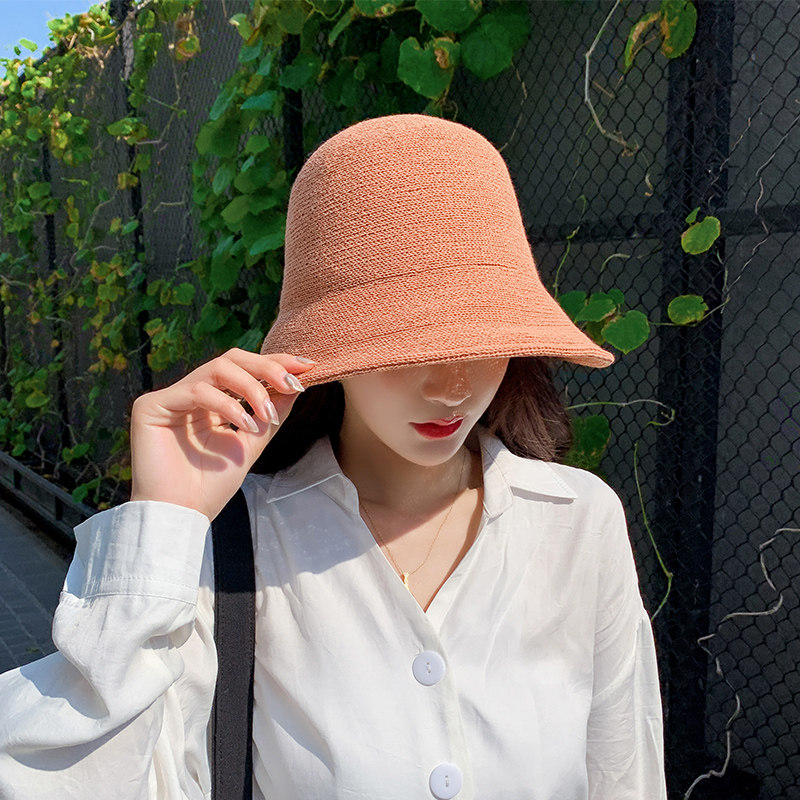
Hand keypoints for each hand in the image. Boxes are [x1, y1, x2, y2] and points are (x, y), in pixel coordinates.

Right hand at [129, 348, 314, 520]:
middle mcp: (191, 394)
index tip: (307, 367)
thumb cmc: (212, 484)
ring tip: (268, 415)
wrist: (183, 514)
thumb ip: (270, 411)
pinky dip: (227, 405)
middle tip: (292, 381)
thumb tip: (295, 382)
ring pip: (217, 368)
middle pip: (231, 359)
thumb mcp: (252, 441)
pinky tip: (246, 425)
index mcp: (212, 401)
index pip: (244, 369)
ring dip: (252, 387)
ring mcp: (171, 398)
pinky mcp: (151, 406)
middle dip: (267, 367)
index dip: (274, 363)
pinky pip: (197, 391)